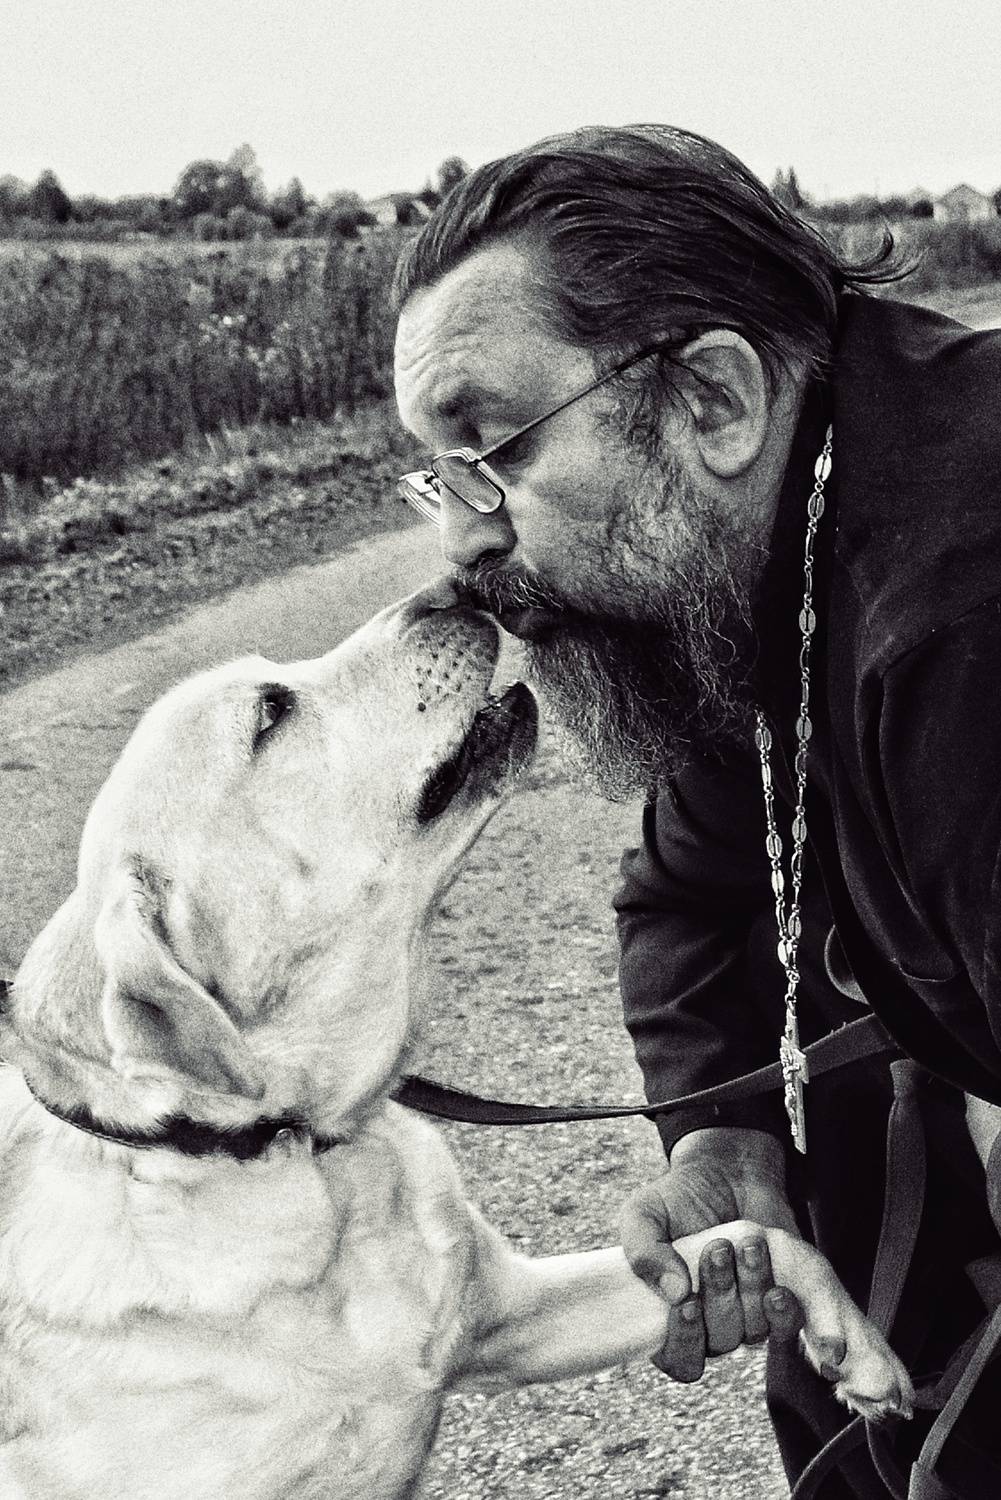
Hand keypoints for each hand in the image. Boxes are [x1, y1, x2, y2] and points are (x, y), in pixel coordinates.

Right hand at [620, 1127, 804, 1379]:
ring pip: (755, 1328)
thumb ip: (643, 1251)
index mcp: (671, 1316)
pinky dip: (787, 1311)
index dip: (685, 1340)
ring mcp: (749, 1316)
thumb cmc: (678, 1199)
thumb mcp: (643, 1215)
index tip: (688, 1302)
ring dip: (752, 1286)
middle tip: (719, 1247)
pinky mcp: (782, 1302)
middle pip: (721, 1340)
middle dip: (720, 1292)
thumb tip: (674, 1292)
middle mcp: (711, 1325)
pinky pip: (790, 1325)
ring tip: (749, 1244)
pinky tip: (781, 1290)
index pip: (679, 1359)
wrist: (726, 1172)